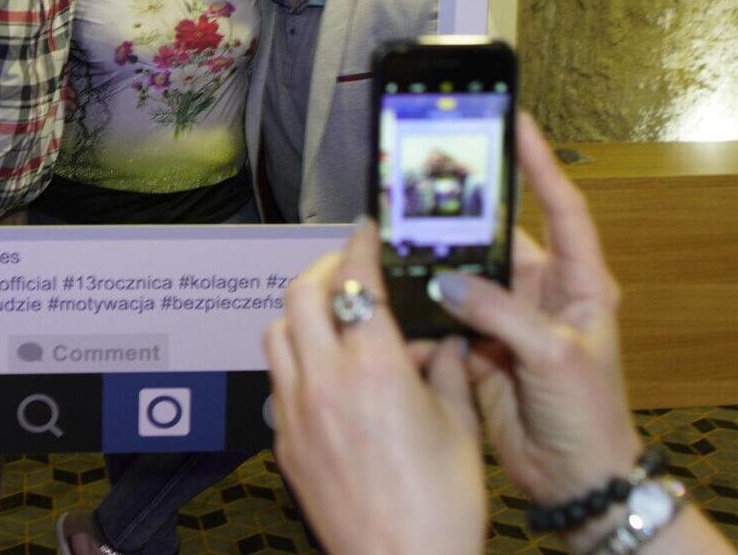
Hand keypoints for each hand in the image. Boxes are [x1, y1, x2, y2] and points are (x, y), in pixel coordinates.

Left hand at [265, 221, 485, 554]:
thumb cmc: (442, 506)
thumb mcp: (460, 425)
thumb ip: (447, 368)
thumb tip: (443, 336)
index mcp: (375, 368)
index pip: (358, 281)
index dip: (362, 246)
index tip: (368, 231)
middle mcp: (325, 381)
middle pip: (301, 294)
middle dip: (324, 270)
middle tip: (350, 269)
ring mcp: (296, 412)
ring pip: (277, 333)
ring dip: (301, 312)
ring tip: (333, 316)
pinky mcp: (284, 441)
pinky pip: (278, 379)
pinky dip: (297, 358)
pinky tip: (327, 371)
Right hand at [427, 114, 642, 506]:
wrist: (575, 480)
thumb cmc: (589, 416)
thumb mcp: (557, 357)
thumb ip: (503, 313)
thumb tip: (449, 281)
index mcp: (579, 282)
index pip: (561, 207)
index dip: (539, 163)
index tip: (514, 122)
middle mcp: (542, 293)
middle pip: (497, 237)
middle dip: (462, 214)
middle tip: (426, 178)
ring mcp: (508, 319)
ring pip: (463, 276)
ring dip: (434, 264)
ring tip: (397, 234)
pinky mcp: (479, 348)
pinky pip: (445, 315)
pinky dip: (422, 308)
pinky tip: (397, 295)